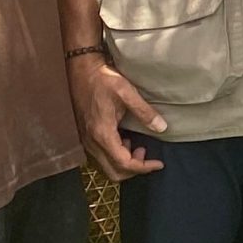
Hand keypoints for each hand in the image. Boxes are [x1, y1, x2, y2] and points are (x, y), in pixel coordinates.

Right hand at [69, 56, 166, 179]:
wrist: (81, 70)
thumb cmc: (102, 79)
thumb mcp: (127, 93)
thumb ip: (144, 112)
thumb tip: (162, 128)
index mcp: (102, 133)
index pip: (123, 163)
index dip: (144, 167)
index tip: (159, 163)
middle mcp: (91, 142)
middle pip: (113, 172)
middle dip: (134, 169)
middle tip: (147, 154)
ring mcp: (86, 140)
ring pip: (106, 166)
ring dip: (124, 162)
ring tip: (138, 145)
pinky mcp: (86, 136)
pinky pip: (101, 156)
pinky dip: (116, 155)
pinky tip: (126, 139)